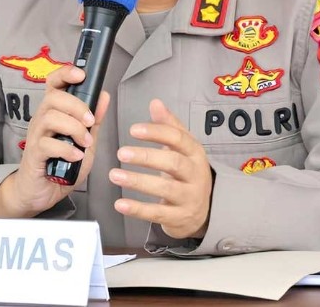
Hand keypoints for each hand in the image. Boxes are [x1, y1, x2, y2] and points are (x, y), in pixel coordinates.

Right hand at [0, 65, 108, 217]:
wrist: (42, 192)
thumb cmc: (61, 164)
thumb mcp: (85, 141)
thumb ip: (94, 120)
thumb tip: (104, 96)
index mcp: (54, 111)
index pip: (54, 83)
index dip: (65, 74)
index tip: (81, 74)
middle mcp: (42, 119)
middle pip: (54, 97)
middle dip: (77, 106)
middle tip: (90, 121)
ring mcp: (36, 136)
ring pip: (50, 118)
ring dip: (74, 128)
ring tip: (85, 142)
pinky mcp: (33, 154)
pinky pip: (46, 144)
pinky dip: (66, 149)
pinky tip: (77, 156)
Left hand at [109, 98, 212, 239]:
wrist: (205, 209)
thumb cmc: (187, 171)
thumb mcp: (183, 147)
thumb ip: (168, 125)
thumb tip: (155, 103)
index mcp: (195, 152)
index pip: (178, 139)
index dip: (156, 133)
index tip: (133, 130)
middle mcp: (195, 174)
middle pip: (173, 163)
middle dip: (146, 157)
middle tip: (121, 152)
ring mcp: (189, 197)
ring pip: (164, 188)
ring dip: (137, 181)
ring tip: (114, 175)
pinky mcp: (179, 217)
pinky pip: (158, 213)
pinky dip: (138, 209)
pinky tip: (120, 204)